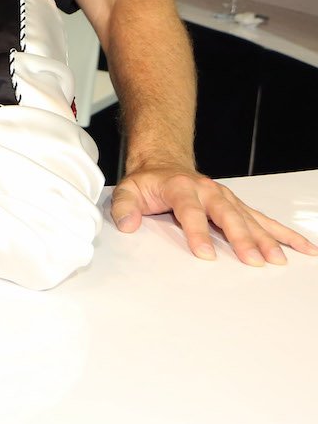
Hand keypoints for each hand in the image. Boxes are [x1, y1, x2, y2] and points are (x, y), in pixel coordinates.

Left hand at [110, 163, 317, 264]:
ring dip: (267, 239)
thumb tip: (127, 224)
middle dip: (242, 239)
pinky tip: (304, 247)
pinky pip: (264, 219)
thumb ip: (124, 206)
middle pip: (228, 215)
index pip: (190, 211)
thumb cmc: (147, 182)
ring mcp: (226, 197)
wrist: (164, 163)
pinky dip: (284, 233)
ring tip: (281, 260)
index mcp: (181, 187)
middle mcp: (208, 191)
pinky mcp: (238, 205)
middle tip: (254, 261)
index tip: (205, 254)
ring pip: (250, 218)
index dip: (197, 232)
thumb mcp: (127, 190)